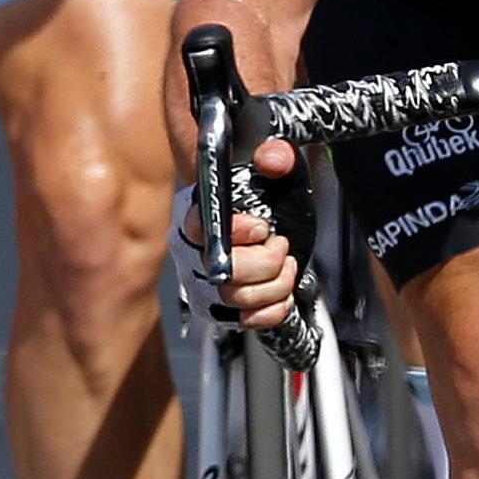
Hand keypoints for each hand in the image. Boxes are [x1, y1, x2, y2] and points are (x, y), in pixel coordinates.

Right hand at [179, 137, 305, 331]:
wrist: (267, 223)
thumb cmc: (264, 195)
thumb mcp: (277, 170)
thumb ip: (277, 157)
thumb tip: (273, 159)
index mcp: (197, 213)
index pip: (202, 228)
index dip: (238, 232)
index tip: (263, 227)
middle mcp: (193, 251)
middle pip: (222, 273)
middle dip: (266, 262)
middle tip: (280, 245)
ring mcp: (203, 283)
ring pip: (234, 299)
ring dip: (274, 285)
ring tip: (285, 266)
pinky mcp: (220, 309)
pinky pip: (243, 321)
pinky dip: (272, 310)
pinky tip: (282, 292)